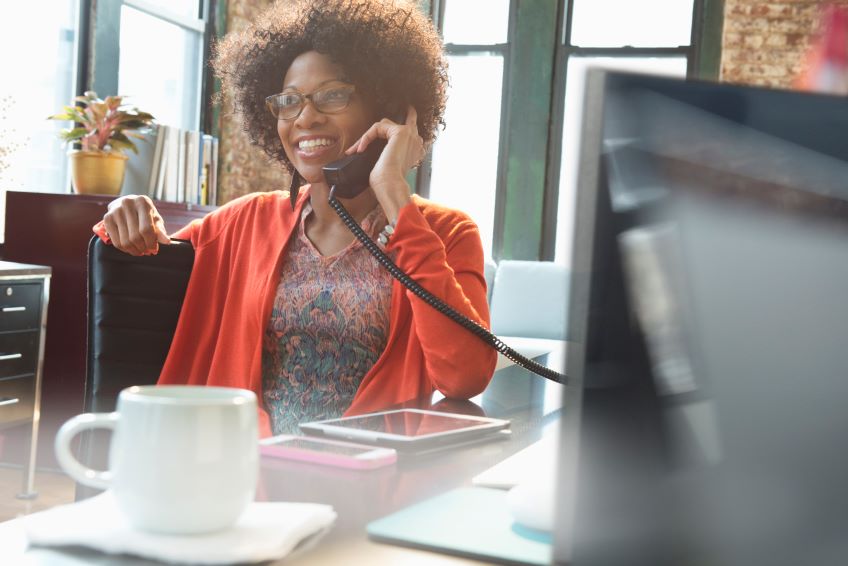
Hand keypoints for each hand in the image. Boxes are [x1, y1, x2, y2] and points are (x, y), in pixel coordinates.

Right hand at [103, 195, 169, 255]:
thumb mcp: (155, 219)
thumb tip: (167, 242)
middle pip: (135, 236)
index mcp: (142, 202)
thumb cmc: (145, 214)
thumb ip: (161, 230)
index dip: (151, 242)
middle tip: (147, 251)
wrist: (127, 204)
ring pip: (125, 241)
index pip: (146, 229)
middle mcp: (127, 204)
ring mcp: (115, 211)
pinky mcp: (107, 218)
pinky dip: (125, 249)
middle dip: (143, 248)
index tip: (154, 249)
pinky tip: (131, 249)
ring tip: (140, 251)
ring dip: (134, 250)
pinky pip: (115, 242)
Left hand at [346, 105, 423, 219]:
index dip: (403, 122)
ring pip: (383, 125)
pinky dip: (366, 137)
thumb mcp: (390, 164)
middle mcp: (416, 141)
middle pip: (396, 124)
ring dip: (367, 136)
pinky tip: (360, 149)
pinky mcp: (400, 132)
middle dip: (381, 127)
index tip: (393, 122)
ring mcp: (410, 135)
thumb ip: (389, 152)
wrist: (390, 185)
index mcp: (416, 150)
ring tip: (357, 149)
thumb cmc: (388, 181)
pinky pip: (377, 128)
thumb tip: (369, 150)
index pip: (410, 130)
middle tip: (368, 131)